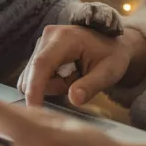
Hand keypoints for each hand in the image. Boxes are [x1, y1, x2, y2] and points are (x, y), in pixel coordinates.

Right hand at [18, 25, 145, 106]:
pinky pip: (35, 76)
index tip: (32, 109)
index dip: (34, 87)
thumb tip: (74, 99)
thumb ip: (91, 86)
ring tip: (75, 77)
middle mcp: (48, 36)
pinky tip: (66, 75)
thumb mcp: (109, 72)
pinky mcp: (38, 50)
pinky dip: (50, 82)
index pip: (42, 64)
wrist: (110, 43)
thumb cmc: (112, 56)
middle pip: (36, 74)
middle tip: (80, 81)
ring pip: (34, 77)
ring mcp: (41, 42)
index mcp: (65, 37)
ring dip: (53, 85)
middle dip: (55, 87)